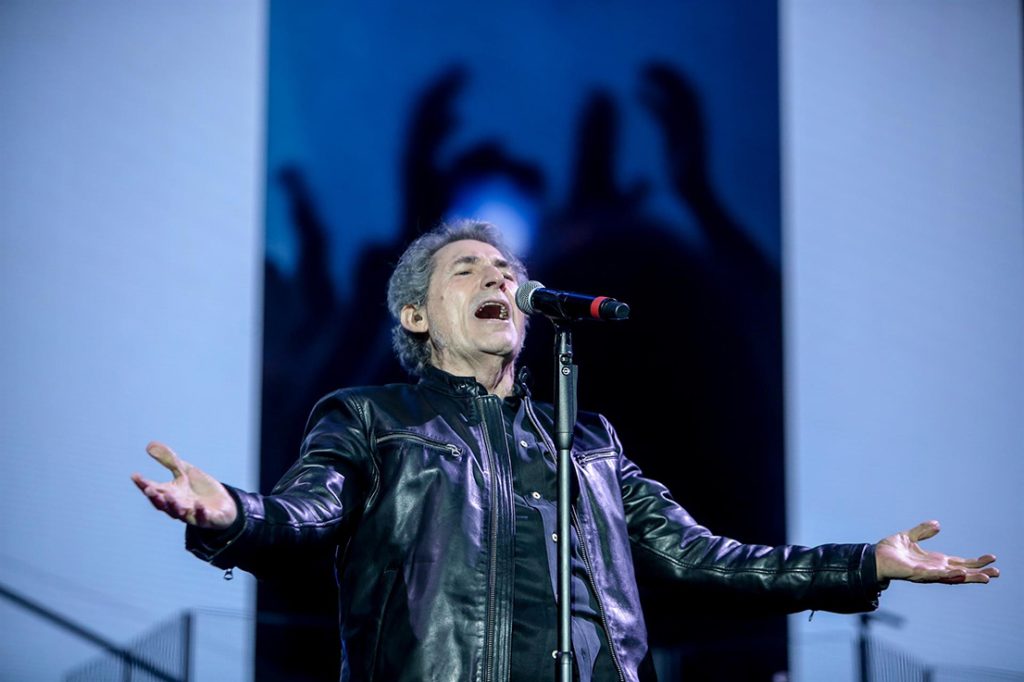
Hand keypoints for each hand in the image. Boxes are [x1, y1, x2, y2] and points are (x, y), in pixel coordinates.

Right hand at [131, 441, 236, 529]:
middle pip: (163, 505)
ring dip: (174, 506)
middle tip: (148, 488)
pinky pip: (203, 518)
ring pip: (180, 514)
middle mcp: (178, 507)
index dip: (143, 484)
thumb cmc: (199, 488)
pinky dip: (200, 513)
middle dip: (155, 498)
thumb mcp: (185, 472)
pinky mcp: (209, 519)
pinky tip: (198, 504)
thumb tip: (149, 445)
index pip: (153, 490)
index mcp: (170, 495)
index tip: (134, 475)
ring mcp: (192, 515)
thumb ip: (169, 460)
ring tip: (170, 496)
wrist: (223, 505)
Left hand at [875, 520, 998, 583]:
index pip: (959, 562)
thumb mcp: (908, 537)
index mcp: (933, 561)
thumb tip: (938, 524)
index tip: (992, 559)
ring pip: (951, 576)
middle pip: (961, 572)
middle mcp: (933, 569)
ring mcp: (925, 573)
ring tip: (985, 577)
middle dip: (978, 573)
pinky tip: (959, 573)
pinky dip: (946, 574)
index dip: (975, 562)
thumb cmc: (889, 551)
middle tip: (997, 573)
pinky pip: (933, 575)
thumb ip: (922, 531)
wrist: (873, 557)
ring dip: (968, 577)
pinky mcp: (915, 573)